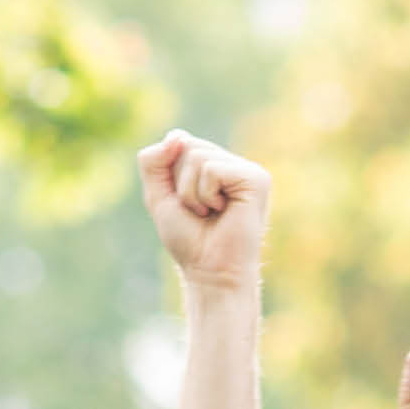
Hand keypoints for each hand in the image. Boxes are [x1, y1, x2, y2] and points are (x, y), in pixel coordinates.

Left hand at [140, 129, 268, 291]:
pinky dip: (206, 195)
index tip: (184, 203)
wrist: (210, 272)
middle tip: (199, 211)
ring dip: (191, 193)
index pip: (178, 140)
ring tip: (209, 213)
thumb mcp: (158, 196)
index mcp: (213, 163)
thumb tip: (175, 136)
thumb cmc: (189, 240)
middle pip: (186, 145)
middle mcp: (231, 162)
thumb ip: (152, 161)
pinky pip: (212, 170)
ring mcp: (246, 169)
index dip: (170, 174)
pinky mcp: (256, 179)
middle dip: (180, 184)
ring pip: (197, 156)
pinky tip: (222, 212)